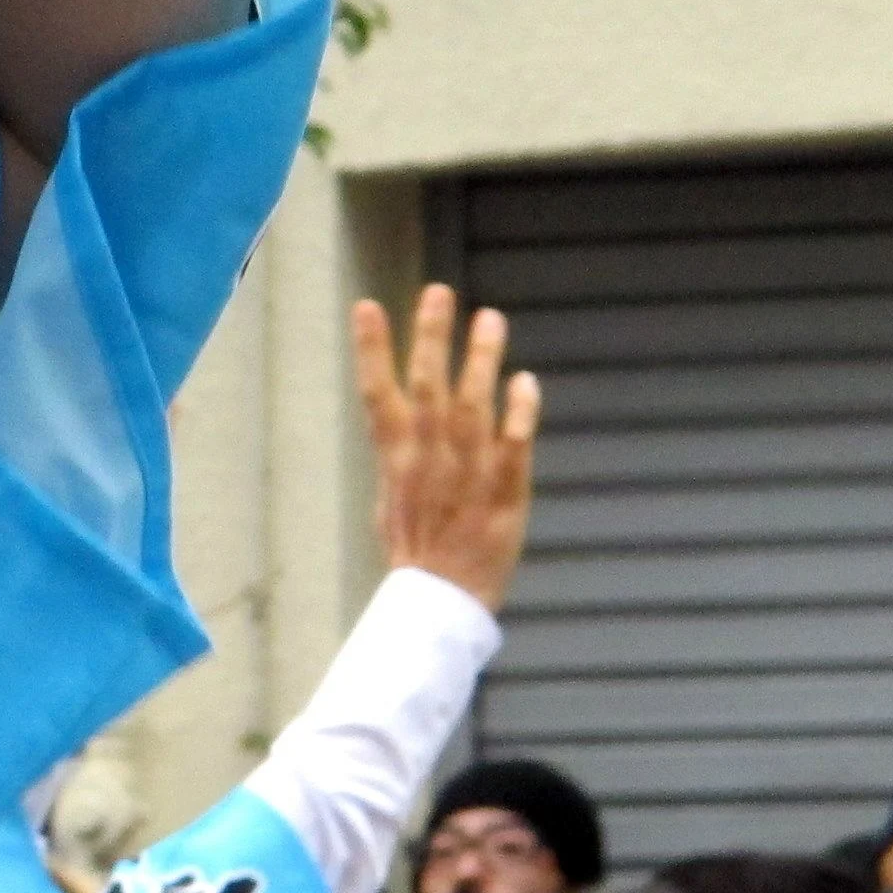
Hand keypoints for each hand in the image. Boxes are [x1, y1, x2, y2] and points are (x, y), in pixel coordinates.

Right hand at [356, 284, 541, 613]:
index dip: (372, 349)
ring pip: (472, 406)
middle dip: (431, 336)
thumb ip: (399, 452)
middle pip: (428, 387)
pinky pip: (514, 445)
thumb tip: (394, 414)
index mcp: (396, 458)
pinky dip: (519, 412)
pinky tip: (525, 379)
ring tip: (489, 318)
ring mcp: (468, 473)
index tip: (367, 306)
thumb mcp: (391, 497)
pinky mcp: (505, 492)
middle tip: (439, 292)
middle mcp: (429, 459)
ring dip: (480, 360)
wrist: (441, 600)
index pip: (378, 393)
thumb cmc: (416, 551)